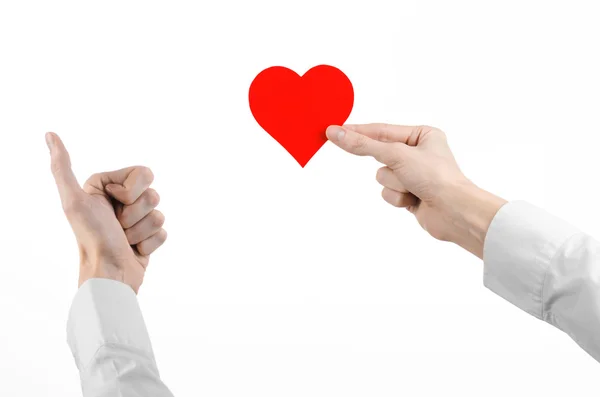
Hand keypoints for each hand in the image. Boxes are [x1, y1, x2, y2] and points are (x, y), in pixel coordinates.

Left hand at [46, 132, 166, 292]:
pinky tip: (134, 249)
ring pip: (159, 213)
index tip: (113, 205)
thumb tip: (49, 134)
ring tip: (124, 239)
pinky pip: (164, 231)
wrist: (108, 274)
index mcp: (107, 186)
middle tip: (117, 226)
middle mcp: (122, 200)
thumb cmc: (91, 238)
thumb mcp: (75, 200)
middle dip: (136, 213)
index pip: (143, 173)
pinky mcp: (148, 236)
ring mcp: (136, 219)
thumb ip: (61, 167)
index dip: (132, 192)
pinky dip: (150, 243)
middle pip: (154, 193)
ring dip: (141, 230)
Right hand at [326, 124, 505, 257]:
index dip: (358, 131)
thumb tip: (337, 133)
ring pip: (383, 176)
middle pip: (380, 156)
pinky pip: (388, 192)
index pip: (382, 130)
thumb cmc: (436, 177)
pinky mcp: (411, 194)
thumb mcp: (395, 155)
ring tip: (413, 188)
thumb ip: (363, 145)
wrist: (454, 212)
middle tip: (379, 163)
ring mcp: (414, 175)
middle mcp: (419, 153)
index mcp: (422, 135)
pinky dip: (398, 197)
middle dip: (389, 166)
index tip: (335, 130)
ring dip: (394, 184)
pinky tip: (415, 201)